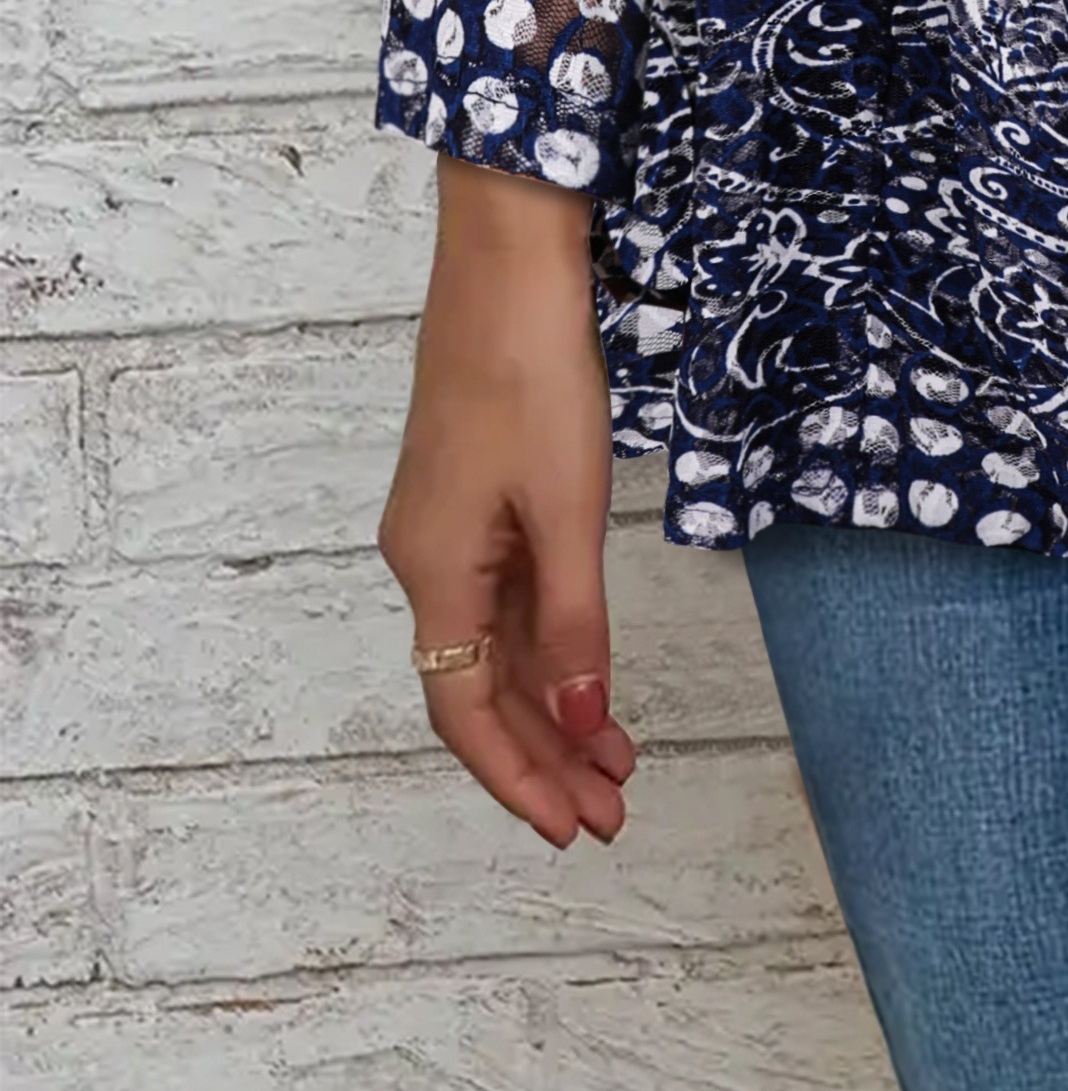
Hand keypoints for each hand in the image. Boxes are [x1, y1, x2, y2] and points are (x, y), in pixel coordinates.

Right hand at [377, 160, 635, 848]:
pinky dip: (550, 642)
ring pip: (497, 645)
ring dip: (554, 704)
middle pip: (480, 688)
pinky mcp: (477, 493)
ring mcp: (450, 526)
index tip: (570, 828)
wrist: (508, 263)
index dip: (518, 776)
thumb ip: (573, 619)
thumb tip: (581, 718)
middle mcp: (428, 559)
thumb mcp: (567, 505)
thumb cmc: (531, 371)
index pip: (465, 710)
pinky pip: (507, 597)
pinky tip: (589, 669)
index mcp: (435, 570)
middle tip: (611, 812)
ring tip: (617, 761)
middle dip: (545, 755)